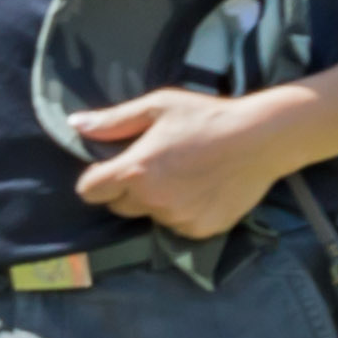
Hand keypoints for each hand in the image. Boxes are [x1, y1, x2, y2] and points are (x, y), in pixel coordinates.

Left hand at [66, 86, 290, 243]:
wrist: (262, 137)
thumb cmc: (208, 116)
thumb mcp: (158, 107)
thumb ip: (114, 121)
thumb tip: (74, 125)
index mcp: (134, 171)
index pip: (89, 191)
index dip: (98, 179)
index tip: (112, 169)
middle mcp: (152, 200)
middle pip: (119, 206)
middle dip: (129, 189)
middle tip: (159, 166)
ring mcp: (176, 218)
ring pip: (150, 215)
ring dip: (159, 201)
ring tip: (187, 175)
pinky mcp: (199, 230)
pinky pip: (178, 225)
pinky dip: (185, 212)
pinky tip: (204, 188)